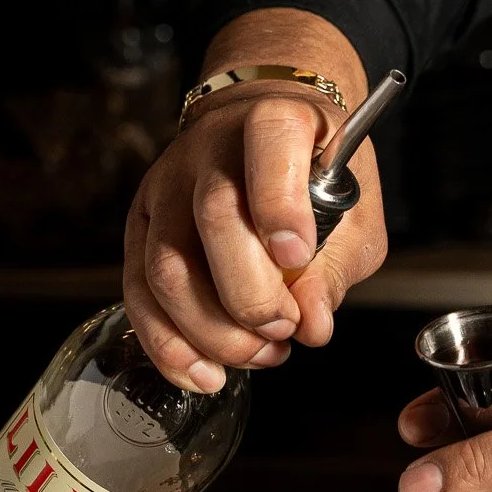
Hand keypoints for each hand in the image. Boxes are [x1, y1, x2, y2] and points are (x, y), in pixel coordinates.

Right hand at [123, 10, 387, 389]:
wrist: (260, 129)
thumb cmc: (316, 170)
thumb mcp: (354, 208)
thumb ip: (337, 264)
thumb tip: (312, 324)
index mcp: (277, 120)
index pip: (270, 143)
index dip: (280, 204)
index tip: (297, 257)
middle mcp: (211, 146)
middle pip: (213, 217)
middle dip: (250, 295)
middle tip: (283, 331)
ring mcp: (167, 185)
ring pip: (166, 264)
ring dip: (211, 330)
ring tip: (258, 354)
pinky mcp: (140, 224)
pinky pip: (137, 291)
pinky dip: (168, 343)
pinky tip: (202, 372)